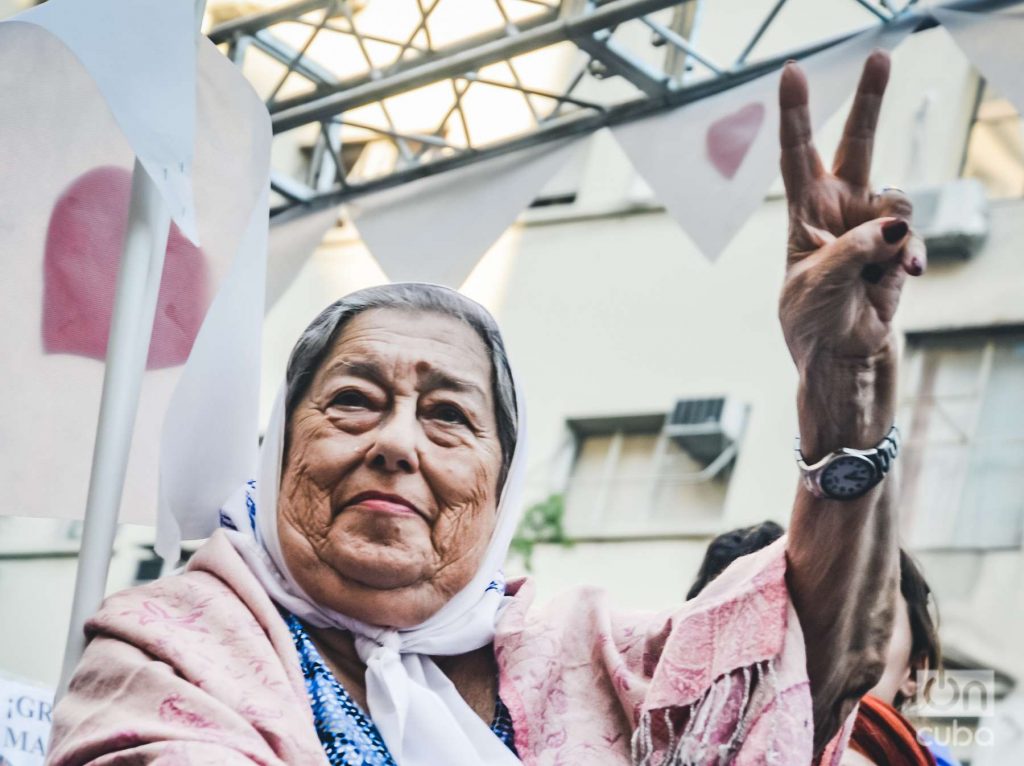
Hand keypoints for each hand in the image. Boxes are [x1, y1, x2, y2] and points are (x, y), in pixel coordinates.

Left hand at [778, 51, 926, 371]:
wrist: (839, 352)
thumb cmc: (812, 316)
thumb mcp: (817, 283)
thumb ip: (851, 251)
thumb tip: (893, 227)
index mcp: (804, 210)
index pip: (797, 153)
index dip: (795, 113)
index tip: (791, 72)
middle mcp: (839, 208)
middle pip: (857, 143)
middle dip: (869, 100)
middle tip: (879, 56)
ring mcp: (871, 225)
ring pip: (896, 198)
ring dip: (892, 228)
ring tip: (877, 266)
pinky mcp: (896, 247)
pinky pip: (911, 237)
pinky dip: (908, 255)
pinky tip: (903, 275)